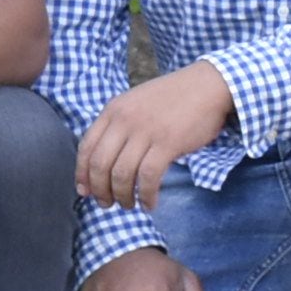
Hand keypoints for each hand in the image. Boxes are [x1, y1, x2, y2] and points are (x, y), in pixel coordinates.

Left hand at [75, 60, 235, 212]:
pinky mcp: (167, 143)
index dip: (82, 174)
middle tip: (107, 204)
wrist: (208, 85)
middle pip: (100, 164)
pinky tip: (150, 203)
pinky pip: (148, 177)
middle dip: (100, 190)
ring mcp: (145, 131)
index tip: (85, 191)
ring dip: (123, 196)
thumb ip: (118, 125)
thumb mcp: (135, 103)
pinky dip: (146, 195)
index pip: (86, 147)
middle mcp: (124, 120)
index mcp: (113, 110)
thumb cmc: (173, 98)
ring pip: (122, 174)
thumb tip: (105, 160)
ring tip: (129, 205)